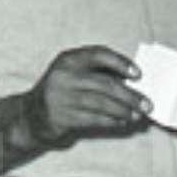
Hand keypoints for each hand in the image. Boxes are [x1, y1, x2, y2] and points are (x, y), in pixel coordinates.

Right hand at [22, 46, 150, 148]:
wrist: (30, 115)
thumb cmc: (61, 92)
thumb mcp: (72, 74)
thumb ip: (96, 72)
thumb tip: (131, 81)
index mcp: (68, 59)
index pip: (99, 54)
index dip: (121, 63)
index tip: (138, 75)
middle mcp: (64, 75)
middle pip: (105, 83)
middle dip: (130, 95)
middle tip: (147, 104)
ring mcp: (61, 97)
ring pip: (101, 103)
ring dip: (123, 110)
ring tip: (136, 115)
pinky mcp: (61, 117)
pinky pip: (93, 118)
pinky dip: (111, 120)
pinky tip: (121, 121)